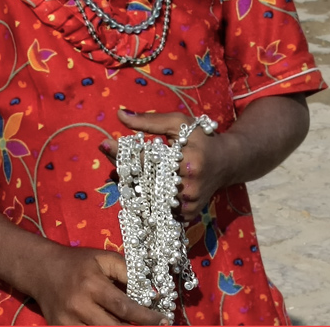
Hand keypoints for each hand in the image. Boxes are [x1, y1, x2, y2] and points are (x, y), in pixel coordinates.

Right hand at [27, 244, 167, 325]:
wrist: (41, 269)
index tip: (164, 321)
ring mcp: (68, 321)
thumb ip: (126, 271)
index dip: (146, 317)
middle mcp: (79, 305)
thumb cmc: (77, 263)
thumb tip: (150, 291)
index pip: (124, 306)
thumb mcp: (103, 258)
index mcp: (92, 284)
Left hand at [103, 110, 225, 222]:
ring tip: (121, 169)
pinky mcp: (187, 215)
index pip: (146, 160)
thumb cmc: (201, 138)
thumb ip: (150, 120)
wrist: (225, 163)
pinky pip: (158, 209)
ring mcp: (188, 205)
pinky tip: (139, 184)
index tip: (104, 143)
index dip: (123, 152)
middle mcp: (187, 188)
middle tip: (110, 154)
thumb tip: (120, 114)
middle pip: (143, 182)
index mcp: (187, 163)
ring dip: (131, 184)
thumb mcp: (179, 123)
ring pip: (148, 198)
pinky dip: (146, 197)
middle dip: (123, 168)